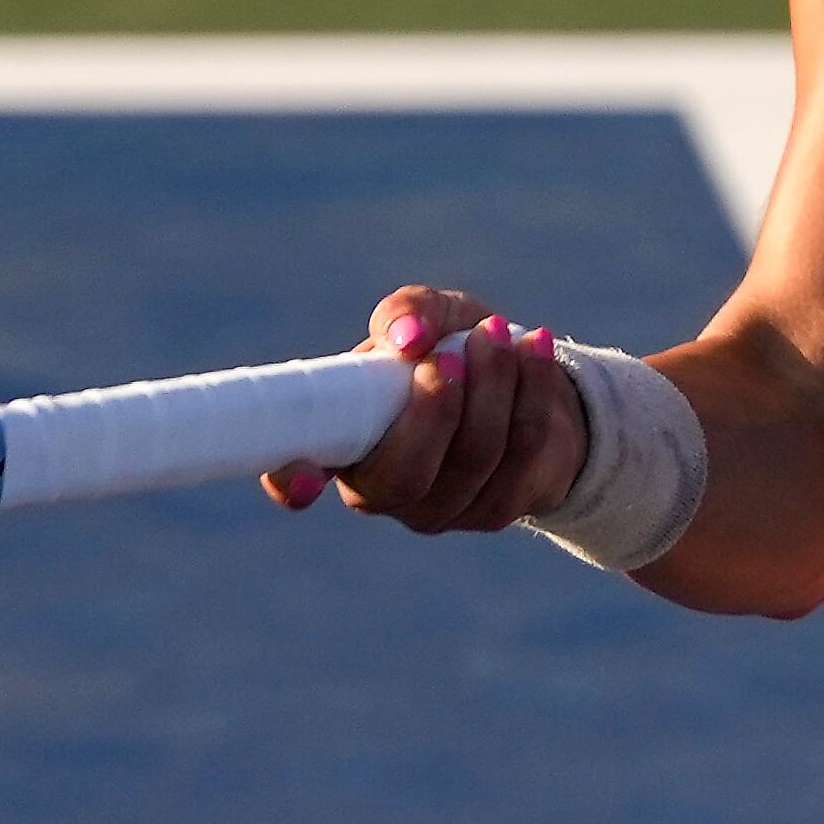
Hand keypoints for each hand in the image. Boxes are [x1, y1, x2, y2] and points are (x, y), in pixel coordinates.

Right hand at [260, 286, 586, 532]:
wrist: (526, 379)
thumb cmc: (452, 347)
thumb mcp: (428, 317)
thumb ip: (408, 314)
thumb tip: (408, 340)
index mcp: (340, 445)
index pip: (293, 479)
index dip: (290, 482)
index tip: (303, 476)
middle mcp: (381, 490)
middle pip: (403, 477)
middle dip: (434, 411)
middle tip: (450, 355)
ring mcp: (440, 509)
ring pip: (472, 459)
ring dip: (491, 387)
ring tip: (496, 334)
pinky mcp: (497, 509)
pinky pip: (522, 454)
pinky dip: (530, 392)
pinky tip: (534, 351)